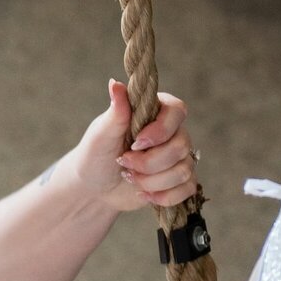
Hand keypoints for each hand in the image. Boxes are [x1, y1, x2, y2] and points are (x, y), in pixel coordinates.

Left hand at [73, 79, 199, 215]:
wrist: (94, 187)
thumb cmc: (95, 155)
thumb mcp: (101, 134)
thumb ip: (116, 111)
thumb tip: (115, 84)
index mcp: (155, 111)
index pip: (177, 111)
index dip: (161, 130)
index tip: (136, 143)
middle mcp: (172, 132)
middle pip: (180, 146)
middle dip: (149, 163)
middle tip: (124, 163)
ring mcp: (178, 157)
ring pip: (183, 171)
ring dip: (151, 181)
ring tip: (129, 177)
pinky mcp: (179, 181)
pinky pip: (187, 190)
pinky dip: (163, 197)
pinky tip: (143, 194)